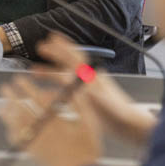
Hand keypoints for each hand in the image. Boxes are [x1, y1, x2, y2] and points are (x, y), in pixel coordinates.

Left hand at [0, 74, 100, 165]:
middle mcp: (42, 129)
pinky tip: (9, 126)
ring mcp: (35, 141)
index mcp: (56, 120)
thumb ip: (78, 99)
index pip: (35, 98)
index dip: (25, 87)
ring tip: (2, 104)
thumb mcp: (89, 120)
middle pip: (21, 109)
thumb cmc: (87, 147)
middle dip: (11, 96)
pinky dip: (10, 130)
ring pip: (15, 124)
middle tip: (4, 87)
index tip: (19, 78)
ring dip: (7, 112)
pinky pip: (17, 140)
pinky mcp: (33, 152)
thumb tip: (69, 81)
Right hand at [34, 33, 156, 144]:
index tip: (50, 39)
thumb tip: (63, 75)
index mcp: (92, 76)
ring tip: (35, 71)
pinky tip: (49, 93)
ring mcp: (89, 87)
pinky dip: (57, 86)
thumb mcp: (97, 100)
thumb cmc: (117, 114)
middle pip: (69, 62)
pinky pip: (68, 86)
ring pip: (67, 74)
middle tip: (40, 48)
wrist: (130, 126)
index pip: (74, 56)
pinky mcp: (89, 98)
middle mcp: (90, 78)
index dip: (61, 47)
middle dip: (54, 55)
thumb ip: (81, 86)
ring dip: (51, 71)